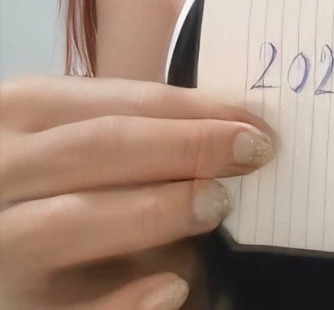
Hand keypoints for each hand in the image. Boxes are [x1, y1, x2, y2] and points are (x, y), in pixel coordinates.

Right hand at [0, 74, 277, 308]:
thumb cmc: (47, 178)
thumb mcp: (67, 136)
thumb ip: (129, 128)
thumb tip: (225, 130)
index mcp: (20, 110)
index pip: (118, 100)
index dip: (193, 111)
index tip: (254, 123)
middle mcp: (0, 169)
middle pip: (98, 148)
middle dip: (185, 148)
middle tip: (252, 153)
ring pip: (71, 220)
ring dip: (155, 210)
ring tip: (217, 205)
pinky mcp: (5, 306)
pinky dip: (121, 301)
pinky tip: (171, 289)